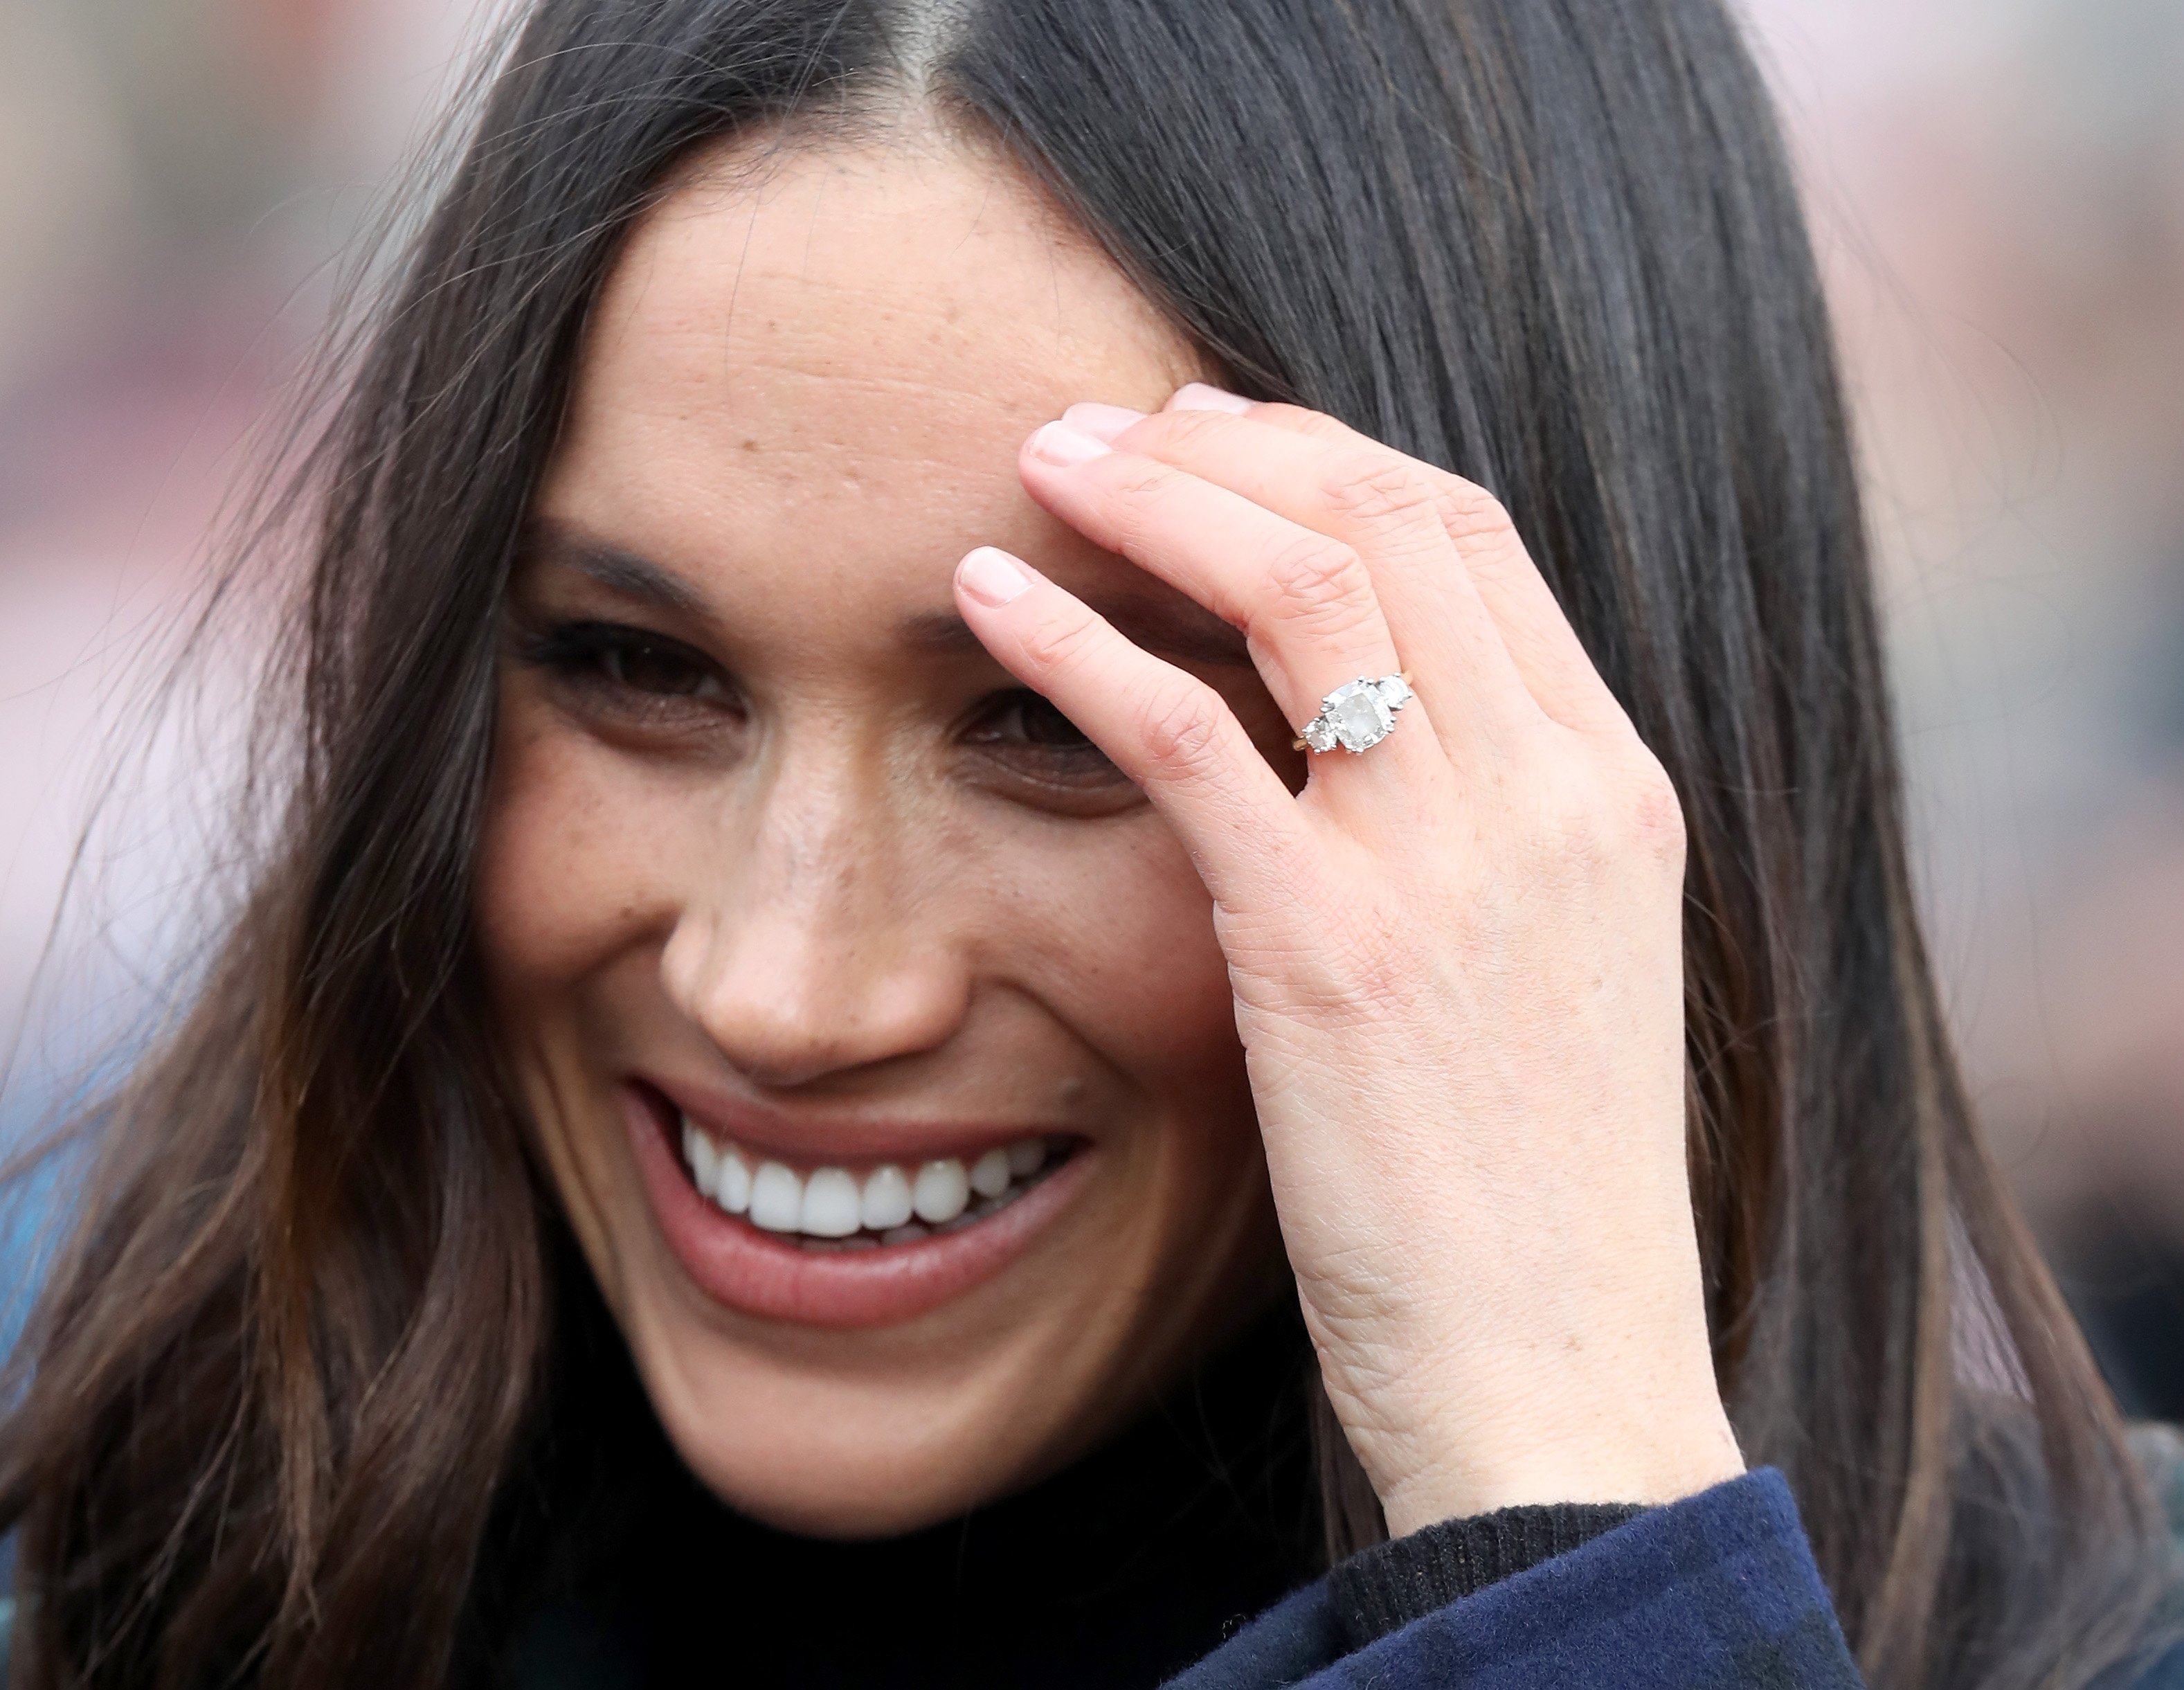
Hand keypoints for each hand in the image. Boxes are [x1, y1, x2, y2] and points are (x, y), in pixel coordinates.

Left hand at [953, 385, 1743, 1534]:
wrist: (1564, 1384)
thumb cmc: (1538, 1207)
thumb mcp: (1555, 982)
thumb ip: (1483, 844)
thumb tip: (1356, 748)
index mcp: (1614, 793)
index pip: (1475, 540)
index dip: (1336, 458)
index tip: (1224, 441)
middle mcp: (1548, 795)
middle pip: (1393, 515)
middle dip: (1239, 439)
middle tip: (1113, 422)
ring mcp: (1447, 864)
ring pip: (1302, 579)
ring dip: (1156, 494)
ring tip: (1044, 461)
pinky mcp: (1330, 951)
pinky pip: (1184, 733)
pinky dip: (1075, 641)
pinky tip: (983, 595)